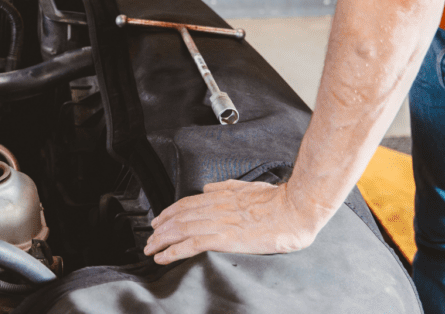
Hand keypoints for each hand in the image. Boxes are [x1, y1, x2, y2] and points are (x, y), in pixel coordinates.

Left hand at [143, 180, 319, 263]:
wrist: (295, 209)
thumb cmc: (278, 200)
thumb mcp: (247, 187)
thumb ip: (226, 187)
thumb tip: (208, 188)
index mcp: (221, 196)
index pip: (186, 203)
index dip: (169, 212)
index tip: (159, 219)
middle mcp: (215, 207)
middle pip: (179, 217)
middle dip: (161, 228)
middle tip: (149, 238)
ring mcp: (219, 222)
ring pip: (180, 230)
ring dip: (162, 240)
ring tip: (151, 249)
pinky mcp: (224, 238)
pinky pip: (191, 245)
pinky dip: (174, 251)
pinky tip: (164, 257)